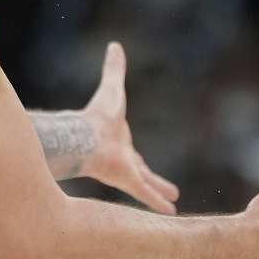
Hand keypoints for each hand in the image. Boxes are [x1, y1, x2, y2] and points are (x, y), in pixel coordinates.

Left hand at [80, 42, 180, 214]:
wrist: (84, 136)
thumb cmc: (96, 115)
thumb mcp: (113, 89)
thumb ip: (114, 70)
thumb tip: (115, 45)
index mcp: (120, 143)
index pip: (134, 155)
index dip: (140, 161)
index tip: (143, 167)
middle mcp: (124, 160)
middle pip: (144, 173)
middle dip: (156, 181)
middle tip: (172, 192)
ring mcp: (126, 172)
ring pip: (147, 186)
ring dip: (159, 194)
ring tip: (175, 207)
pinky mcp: (128, 181)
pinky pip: (146, 193)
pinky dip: (157, 202)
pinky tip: (171, 213)